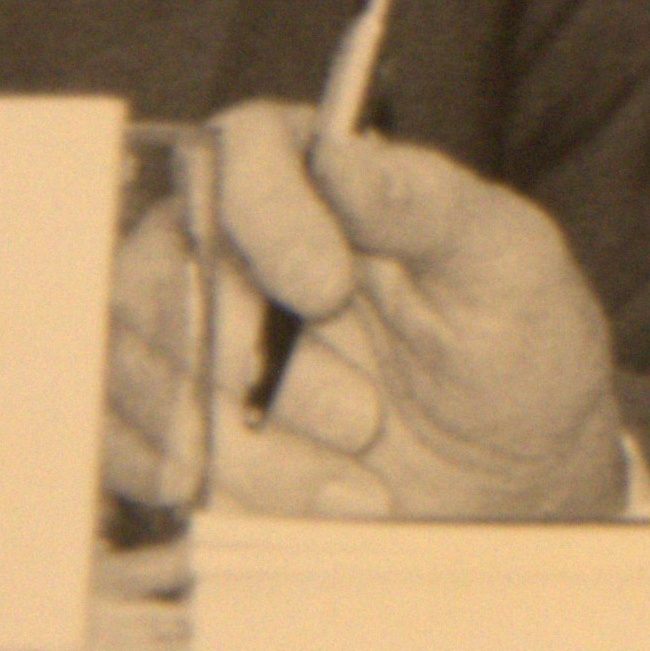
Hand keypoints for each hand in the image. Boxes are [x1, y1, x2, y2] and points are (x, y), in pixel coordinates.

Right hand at [181, 103, 634, 520]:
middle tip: (362, 417)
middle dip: (257, 364)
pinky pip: (132, 451)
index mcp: (314, 176)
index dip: (266, 216)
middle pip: (161, 270)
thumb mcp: (505, 265)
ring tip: (357, 472)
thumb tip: (342, 149)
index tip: (326, 287)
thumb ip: (423, 200)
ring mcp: (185, 337)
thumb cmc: (516, 350)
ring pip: (141, 373)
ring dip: (250, 446)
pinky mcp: (168, 426)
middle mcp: (232, 246)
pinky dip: (220, 490)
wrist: (510, 479)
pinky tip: (310, 501)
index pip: (238, 149)